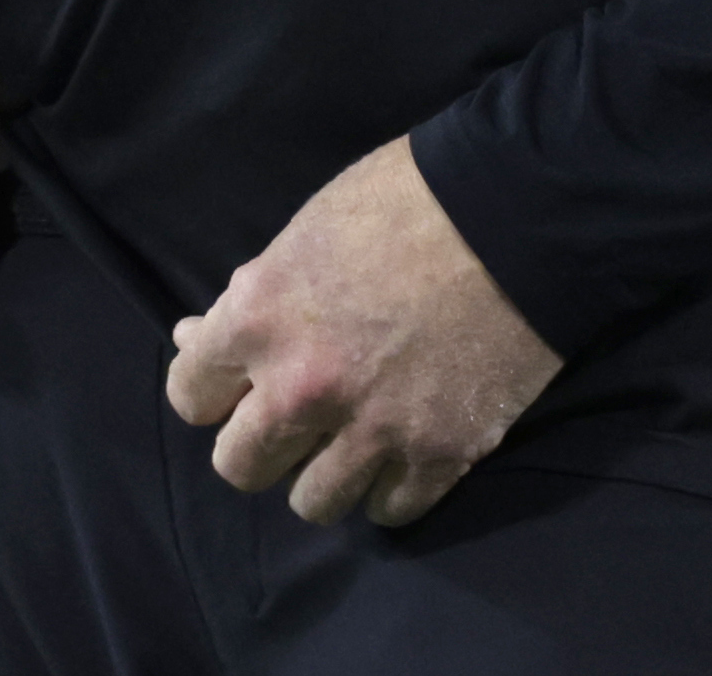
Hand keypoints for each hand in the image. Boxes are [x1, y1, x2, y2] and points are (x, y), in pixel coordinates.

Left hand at [164, 139, 562, 527]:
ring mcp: (372, 429)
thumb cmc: (408, 199)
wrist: (521, 210)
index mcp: (259, 320)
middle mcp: (303, 387)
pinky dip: (391, 487)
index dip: (214, 387)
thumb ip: (252, 296)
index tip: (239, 381)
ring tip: (355, 438)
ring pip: (312, 503)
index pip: (189, 396)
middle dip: (262, 440)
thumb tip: (198, 334)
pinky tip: (404, 450)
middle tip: (298, 413)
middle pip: (239, 466)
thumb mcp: (308, 229)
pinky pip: (389, 511)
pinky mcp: (439, 455)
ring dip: (327, 472)